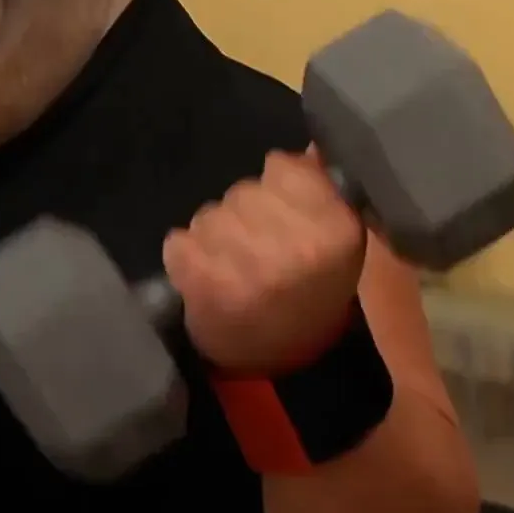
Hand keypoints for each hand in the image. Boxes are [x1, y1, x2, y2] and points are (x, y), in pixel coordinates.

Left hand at [162, 149, 365, 373]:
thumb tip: (308, 147)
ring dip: (213, 237)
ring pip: (207, 215)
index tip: (280, 211)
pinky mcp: (204, 282)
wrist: (287, 365)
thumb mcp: (335, 241)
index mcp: (334, 227)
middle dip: (243, 215)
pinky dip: (185, 257)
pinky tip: (207, 278)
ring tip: (233, 269)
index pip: (281, 166)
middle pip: (242, 191)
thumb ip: (320, 190)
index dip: (276, 185)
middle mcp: (293, 241)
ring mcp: (246, 262)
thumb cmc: (313, 295)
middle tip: (256, 251)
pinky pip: (178, 242)